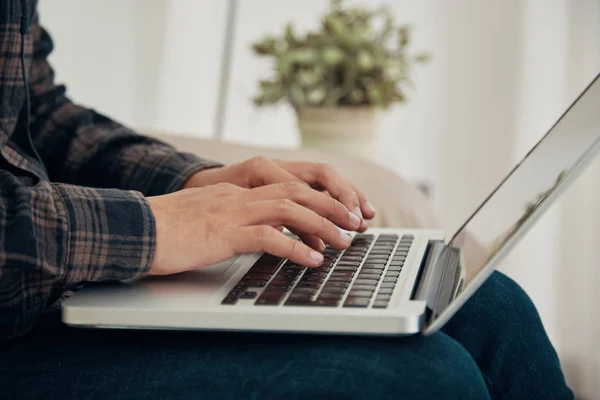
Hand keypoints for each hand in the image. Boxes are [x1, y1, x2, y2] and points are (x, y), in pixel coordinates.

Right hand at [147, 182, 360, 274]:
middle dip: (332, 205)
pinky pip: (267, 238)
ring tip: (345, 243)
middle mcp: (239, 195)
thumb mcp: (208, 217)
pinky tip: (312, 260)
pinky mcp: (222, 233)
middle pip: (298, 190)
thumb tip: (264, 232)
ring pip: (290, 209)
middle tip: (357, 223)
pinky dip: (295, 248)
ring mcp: (232, 211)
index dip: (321, 196)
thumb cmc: (168, 229)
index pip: (290, 184)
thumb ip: (236, 218)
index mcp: (238, 190)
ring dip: (322, 225)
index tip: (343, 212)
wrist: (133, 229)